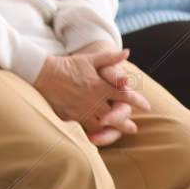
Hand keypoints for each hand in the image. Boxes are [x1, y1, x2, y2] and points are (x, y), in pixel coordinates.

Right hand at [33, 45, 150, 145]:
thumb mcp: (89, 59)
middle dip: (126, 123)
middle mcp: (95, 100)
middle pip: (117, 115)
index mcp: (101, 86)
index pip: (125, 96)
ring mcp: (83, 110)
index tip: (147, 106)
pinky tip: (96, 136)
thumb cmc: (67, 65)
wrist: (43, 73)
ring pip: (103, 125)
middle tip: (133, 128)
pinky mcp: (72, 117)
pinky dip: (93, 133)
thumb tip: (127, 52)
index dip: (138, 101)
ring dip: (111, 130)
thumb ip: (109, 58)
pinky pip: (85, 129)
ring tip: (116, 133)